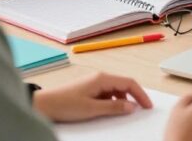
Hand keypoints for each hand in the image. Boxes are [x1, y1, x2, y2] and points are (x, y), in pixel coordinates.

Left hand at [32, 72, 152, 122]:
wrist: (44, 104)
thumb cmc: (65, 104)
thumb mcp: (92, 109)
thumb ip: (114, 108)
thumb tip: (131, 107)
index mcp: (102, 78)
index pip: (129, 83)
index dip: (141, 94)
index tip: (147, 106)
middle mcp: (99, 77)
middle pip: (124, 85)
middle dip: (134, 97)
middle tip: (140, 110)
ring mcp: (94, 82)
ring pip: (115, 89)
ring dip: (122, 100)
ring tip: (124, 113)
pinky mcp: (88, 88)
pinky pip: (106, 93)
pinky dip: (112, 101)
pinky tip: (109, 110)